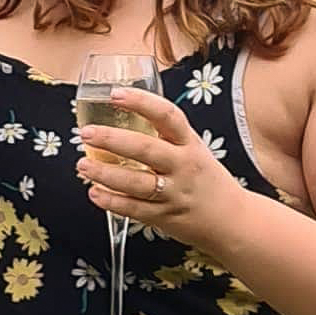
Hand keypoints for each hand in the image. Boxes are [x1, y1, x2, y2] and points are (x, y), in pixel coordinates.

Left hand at [77, 89, 239, 252]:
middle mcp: (183, 166)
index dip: (140, 102)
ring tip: (82, 165)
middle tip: (87, 133)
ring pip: (136, 182)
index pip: (167, 115)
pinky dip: (112, 202)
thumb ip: (165, 136)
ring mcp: (174, 193)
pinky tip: (95, 193)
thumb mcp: (194, 149)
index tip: (115, 94)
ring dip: (105, 174)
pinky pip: (134, 209)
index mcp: (190, 144)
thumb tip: (126, 115)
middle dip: (112, 139)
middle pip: (146, 149)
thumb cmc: (207, 181)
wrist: (232, 220)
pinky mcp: (165, 217)